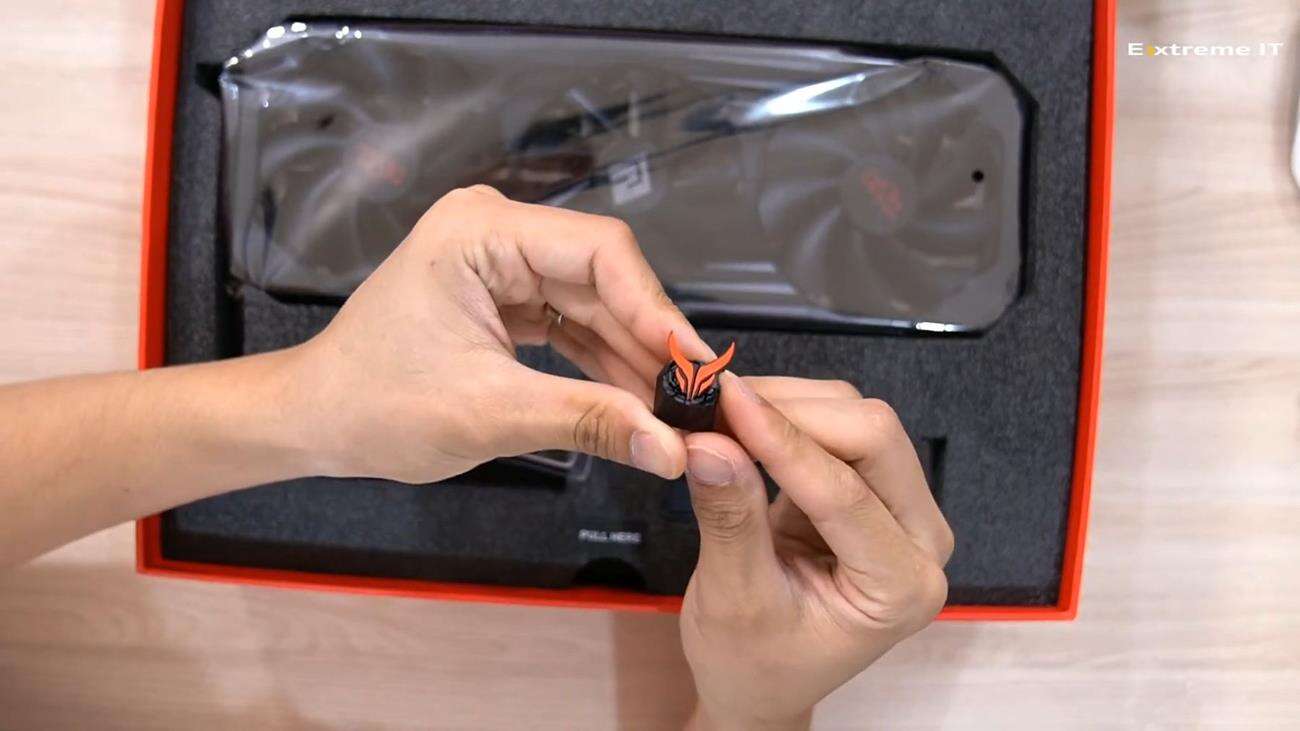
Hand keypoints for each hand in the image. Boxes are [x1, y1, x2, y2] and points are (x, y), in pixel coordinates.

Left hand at [281, 185, 715, 482]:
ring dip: (632, 359)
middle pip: (605, 278)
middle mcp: (495, 231)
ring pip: (595, 304)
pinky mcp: (505, 293)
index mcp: (480, 232)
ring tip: (676, 412)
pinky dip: (602, 363)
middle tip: (698, 401)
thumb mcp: (490, 414)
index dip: (657, 311)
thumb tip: (671, 448)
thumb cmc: (374, 406)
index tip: (698, 368)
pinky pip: (572, 322)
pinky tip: (637, 401)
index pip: (601, 253)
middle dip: (650, 343)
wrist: (315, 420)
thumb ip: (588, 421)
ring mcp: (501, 260)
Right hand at [680, 375, 953, 730]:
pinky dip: (784, 412)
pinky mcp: (869, 486)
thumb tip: (709, 443)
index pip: (848, 492)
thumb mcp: (733, 601)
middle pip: (873, 438)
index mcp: (901, 587)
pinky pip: (836, 425)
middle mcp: (919, 540)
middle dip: (792, 411)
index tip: (723, 401)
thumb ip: (730, 520)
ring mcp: (900, 509)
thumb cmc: (752, 663)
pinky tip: (738, 419)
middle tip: (714, 402)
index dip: (782, 441)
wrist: (760, 683)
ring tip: (716, 411)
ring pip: (855, 418)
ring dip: (786, 403)